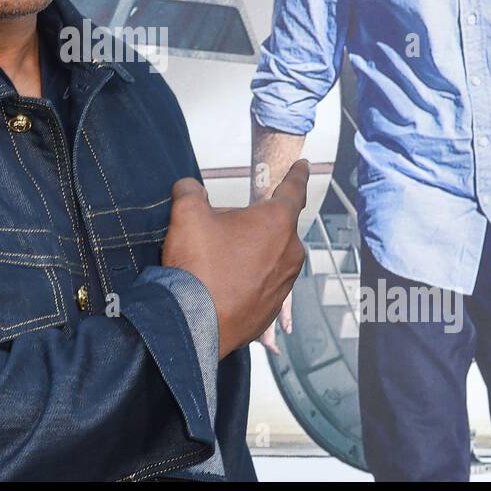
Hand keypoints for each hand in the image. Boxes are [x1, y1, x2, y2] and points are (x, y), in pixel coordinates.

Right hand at [162, 160, 309, 356]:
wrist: (193, 325)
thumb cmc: (197, 264)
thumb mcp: (187, 214)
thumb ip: (191, 191)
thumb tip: (190, 188)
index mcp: (277, 223)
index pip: (293, 189)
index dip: (297, 174)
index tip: (303, 166)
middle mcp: (290, 253)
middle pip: (274, 227)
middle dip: (252, 224)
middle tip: (221, 230)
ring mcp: (284, 285)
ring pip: (269, 257)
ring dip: (251, 253)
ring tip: (217, 261)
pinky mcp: (272, 310)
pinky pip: (262, 284)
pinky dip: (247, 280)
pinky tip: (221, 285)